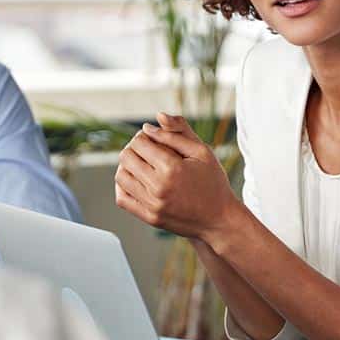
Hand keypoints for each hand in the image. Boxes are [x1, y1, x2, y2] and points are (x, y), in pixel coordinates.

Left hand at [114, 113, 237, 239]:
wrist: (219, 219)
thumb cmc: (213, 182)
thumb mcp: (202, 152)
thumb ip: (178, 132)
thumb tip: (153, 121)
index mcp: (172, 168)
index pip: (139, 142)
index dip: (143, 135)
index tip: (153, 138)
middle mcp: (159, 187)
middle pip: (126, 157)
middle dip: (134, 148)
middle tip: (146, 150)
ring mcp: (152, 205)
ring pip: (121, 176)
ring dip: (127, 166)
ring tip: (142, 164)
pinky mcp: (149, 217)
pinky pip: (122, 199)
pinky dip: (123, 186)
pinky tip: (136, 181)